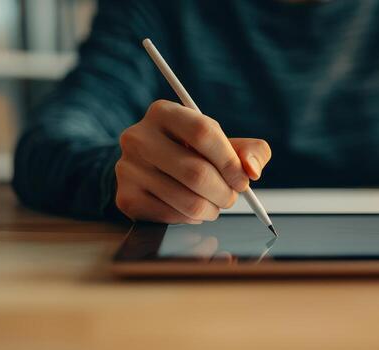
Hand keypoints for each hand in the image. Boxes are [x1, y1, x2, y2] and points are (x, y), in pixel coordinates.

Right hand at [115, 100, 271, 222]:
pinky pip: (172, 216)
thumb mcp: (223, 143)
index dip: (230, 161)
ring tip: (214, 204)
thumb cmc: (194, 153)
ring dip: (212, 209)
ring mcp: (128, 168)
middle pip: (196, 172)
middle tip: (231, 197)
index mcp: (164, 112)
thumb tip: (252, 170)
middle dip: (224, 192)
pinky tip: (192, 209)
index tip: (243, 179)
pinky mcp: (126, 197)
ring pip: (187, 200)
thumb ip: (250, 150)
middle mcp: (138, 137)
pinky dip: (192, 218)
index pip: (203, 132)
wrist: (149, 169)